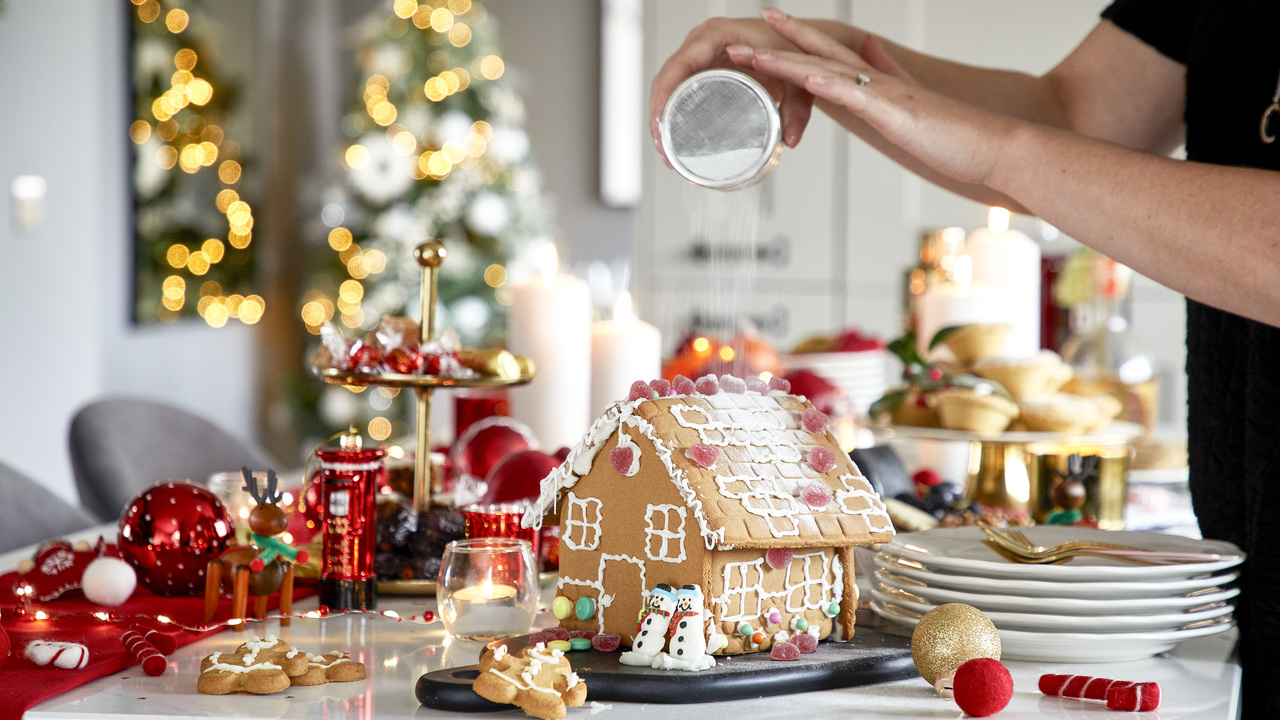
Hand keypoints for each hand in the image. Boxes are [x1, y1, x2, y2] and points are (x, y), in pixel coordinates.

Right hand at [649, 17, 816, 162]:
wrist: (795, 41)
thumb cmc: (789, 48)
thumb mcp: (795, 78)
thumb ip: (797, 108)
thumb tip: (790, 139)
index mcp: (718, 36)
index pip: (680, 64)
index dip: (665, 93)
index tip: (660, 120)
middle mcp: (703, 42)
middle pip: (667, 77)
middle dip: (658, 114)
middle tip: (662, 148)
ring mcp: (700, 55)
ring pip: (668, 84)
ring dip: (660, 117)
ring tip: (664, 150)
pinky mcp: (702, 68)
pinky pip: (678, 87)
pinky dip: (670, 111)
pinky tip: (669, 135)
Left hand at [738, 9, 1017, 186]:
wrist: (995, 147)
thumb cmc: (957, 136)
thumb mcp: (913, 103)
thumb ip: (891, 75)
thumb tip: (870, 51)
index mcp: (879, 83)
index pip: (830, 55)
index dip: (799, 39)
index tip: (772, 25)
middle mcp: (878, 81)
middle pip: (820, 55)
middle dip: (781, 42)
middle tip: (748, 29)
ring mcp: (885, 94)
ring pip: (826, 71)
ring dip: (787, 61)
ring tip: (754, 54)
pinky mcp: (895, 113)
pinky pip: (855, 95)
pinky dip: (828, 84)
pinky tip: (803, 76)